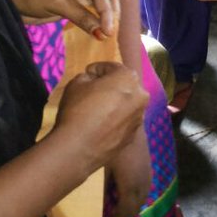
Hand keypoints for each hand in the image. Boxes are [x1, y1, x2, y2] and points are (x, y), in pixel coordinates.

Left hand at [3, 0, 119, 39]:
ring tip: (108, 34)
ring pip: (103, 0)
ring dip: (106, 16)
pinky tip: (101, 29)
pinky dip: (98, 17)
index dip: (107, 11)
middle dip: (111, 13)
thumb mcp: (58, 5)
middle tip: (111, 33)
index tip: (109, 30)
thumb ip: (83, 18)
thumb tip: (103, 34)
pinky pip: (93, 6)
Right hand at [52, 61, 147, 178]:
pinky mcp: (133, 136)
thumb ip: (88, 77)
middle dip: (110, 86)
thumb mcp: (76, 83)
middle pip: (124, 86)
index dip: (97, 69)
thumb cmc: (77, 109)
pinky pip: (123, 121)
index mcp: (129, 78)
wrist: (78, 148)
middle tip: (92, 90)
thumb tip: (93, 81)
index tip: (87, 73)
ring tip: (96, 109)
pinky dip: (115, 120)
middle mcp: (140, 96)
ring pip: (126, 105)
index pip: (112, 68)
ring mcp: (139, 118)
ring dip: (115, 103)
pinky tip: (100, 125)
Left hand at [102, 125, 151, 216]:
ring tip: (113, 206)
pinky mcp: (147, 166)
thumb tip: (99, 200)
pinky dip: (133, 195)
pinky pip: (142, 188)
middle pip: (134, 209)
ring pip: (140, 198)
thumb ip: (102, 183)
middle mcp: (142, 182)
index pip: (126, 213)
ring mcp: (147, 173)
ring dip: (128, 206)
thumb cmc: (112, 139)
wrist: (130, 117)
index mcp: (131, 184)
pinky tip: (121, 189)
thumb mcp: (103, 164)